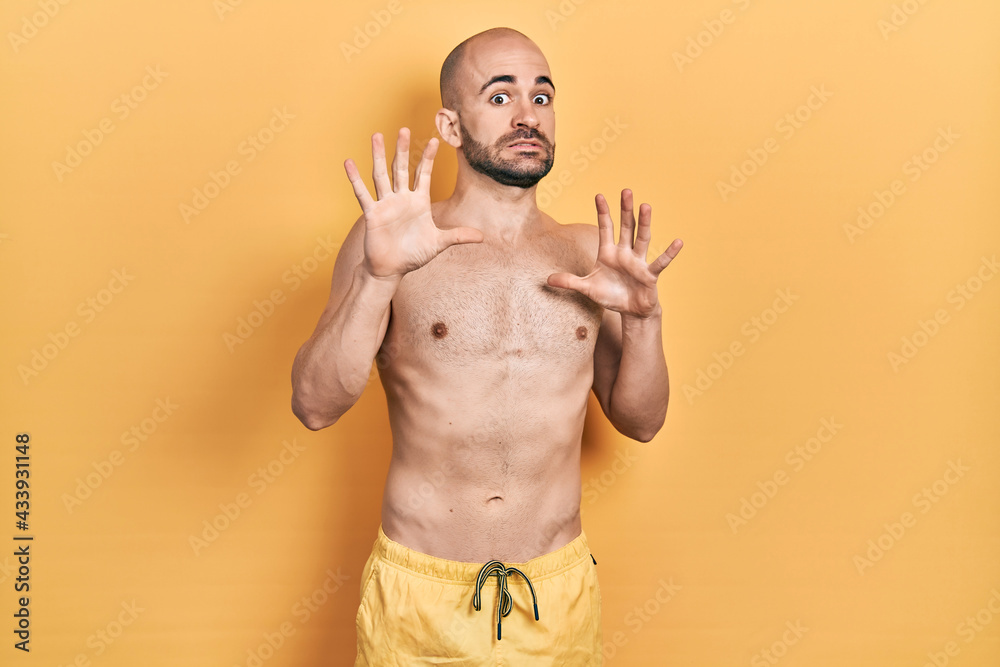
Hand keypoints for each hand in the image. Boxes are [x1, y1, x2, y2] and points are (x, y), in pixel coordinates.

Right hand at [344, 128, 483, 278]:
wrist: (392, 269)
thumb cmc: (413, 255)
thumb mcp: (438, 244)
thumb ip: (458, 236)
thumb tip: (483, 237)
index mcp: (418, 202)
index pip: (423, 174)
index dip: (428, 158)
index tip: (434, 140)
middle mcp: (401, 199)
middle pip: (401, 168)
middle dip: (403, 149)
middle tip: (403, 128)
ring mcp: (385, 204)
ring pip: (381, 175)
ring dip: (378, 155)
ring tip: (376, 136)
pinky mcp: (372, 213)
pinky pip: (362, 193)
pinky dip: (355, 179)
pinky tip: (349, 163)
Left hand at [547, 189, 682, 317]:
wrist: (631, 311)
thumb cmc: (611, 296)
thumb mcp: (587, 289)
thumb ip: (569, 282)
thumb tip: (547, 279)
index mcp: (609, 253)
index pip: (605, 228)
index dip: (602, 213)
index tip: (599, 195)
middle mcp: (625, 254)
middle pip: (626, 228)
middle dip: (625, 210)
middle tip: (626, 191)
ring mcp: (638, 263)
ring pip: (642, 239)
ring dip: (644, 223)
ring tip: (646, 206)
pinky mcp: (649, 275)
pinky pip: (660, 263)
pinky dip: (669, 253)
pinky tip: (678, 242)